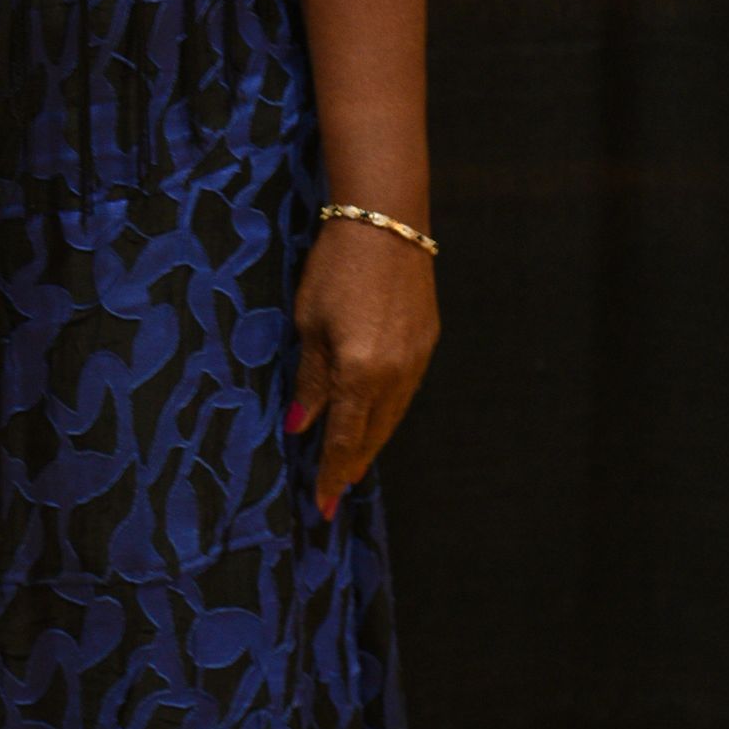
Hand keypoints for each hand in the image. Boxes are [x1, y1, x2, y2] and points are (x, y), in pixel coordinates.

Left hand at [286, 221, 439, 519]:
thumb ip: (310, 379)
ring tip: (353, 461)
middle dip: (353, 465)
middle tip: (335, 492)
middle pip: (374, 435)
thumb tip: (300, 425)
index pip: (345, 440)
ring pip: (393, 416)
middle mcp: (397, 376)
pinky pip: (406, 391)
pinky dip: (387, 410)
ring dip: (372, 440)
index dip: (331, 474)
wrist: (386, 221)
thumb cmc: (335, 268)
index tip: (321, 506)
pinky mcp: (429, 341)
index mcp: (362, 374)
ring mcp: (418, 360)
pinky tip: (375, 414)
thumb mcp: (309, 323)